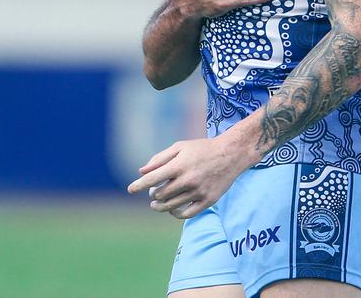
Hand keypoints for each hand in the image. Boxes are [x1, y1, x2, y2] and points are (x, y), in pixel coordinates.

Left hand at [127, 135, 250, 218]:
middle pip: (160, 195)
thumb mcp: (181, 146)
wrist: (230, 154)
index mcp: (179, 165)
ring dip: (160, 206)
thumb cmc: (202, 148)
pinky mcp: (207, 201)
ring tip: (157, 203)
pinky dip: (175, 214)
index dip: (138, 185)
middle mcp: (188, 180)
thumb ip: (160, 158)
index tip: (130, 190)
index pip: (152, 179)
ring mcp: (198, 192)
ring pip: (171, 207)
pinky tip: (172, 210)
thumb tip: (142, 171)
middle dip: (152, 194)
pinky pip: (186, 214)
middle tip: (152, 192)